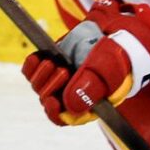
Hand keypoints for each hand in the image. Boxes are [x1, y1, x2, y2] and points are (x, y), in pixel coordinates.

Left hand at [22, 0, 149, 125]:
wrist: (113, 32)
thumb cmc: (117, 53)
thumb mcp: (108, 67)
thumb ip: (91, 86)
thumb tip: (69, 104)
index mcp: (89, 102)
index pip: (68, 117)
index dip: (56, 113)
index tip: (52, 101)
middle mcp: (73, 94)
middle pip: (50, 102)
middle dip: (50, 88)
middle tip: (62, 70)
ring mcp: (61, 79)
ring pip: (40, 87)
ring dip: (41, 76)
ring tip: (53, 62)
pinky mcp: (51, 63)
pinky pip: (32, 72)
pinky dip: (32, 66)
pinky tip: (38, 57)